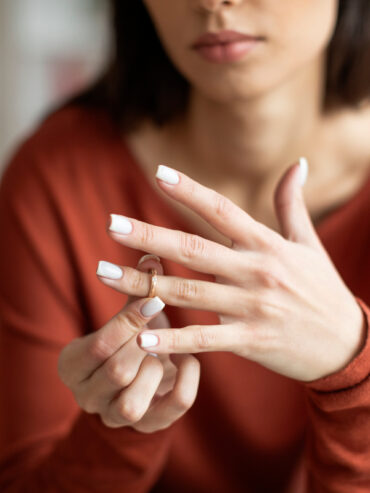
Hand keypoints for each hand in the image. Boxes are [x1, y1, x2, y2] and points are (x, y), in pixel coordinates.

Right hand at [58, 255, 199, 431]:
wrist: (135, 379)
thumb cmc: (127, 338)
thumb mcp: (126, 316)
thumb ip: (136, 290)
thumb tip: (151, 257)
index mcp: (72, 366)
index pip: (98, 346)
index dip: (128, 320)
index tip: (153, 297)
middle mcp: (88, 397)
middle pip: (116, 372)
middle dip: (143, 342)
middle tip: (162, 317)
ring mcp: (118, 417)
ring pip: (132, 404)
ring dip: (155, 369)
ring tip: (166, 348)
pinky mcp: (150, 425)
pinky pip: (172, 410)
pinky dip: (187, 381)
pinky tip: (189, 358)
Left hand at [102, 160, 365, 381]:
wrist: (347, 343)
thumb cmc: (323, 289)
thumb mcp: (310, 244)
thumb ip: (292, 204)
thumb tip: (298, 162)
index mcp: (267, 244)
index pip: (222, 210)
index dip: (190, 191)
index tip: (158, 173)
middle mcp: (256, 271)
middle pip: (193, 249)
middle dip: (148, 236)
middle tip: (110, 224)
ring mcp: (252, 307)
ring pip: (189, 292)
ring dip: (143, 286)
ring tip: (103, 274)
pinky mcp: (251, 341)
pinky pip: (205, 339)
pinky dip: (173, 339)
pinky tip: (140, 336)